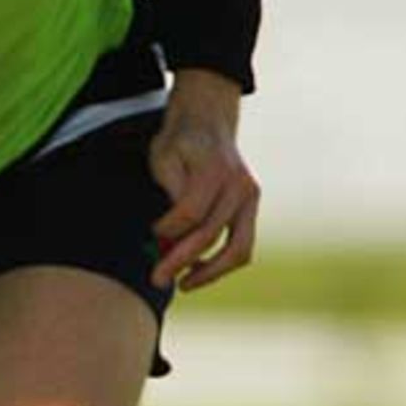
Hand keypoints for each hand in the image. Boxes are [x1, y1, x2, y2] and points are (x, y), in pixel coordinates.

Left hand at [149, 68, 259, 291]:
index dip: (167, 230)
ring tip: (183, 284)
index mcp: (214, 170)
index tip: (152, 232)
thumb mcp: (163, 157)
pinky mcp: (253, 206)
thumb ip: (169, 193)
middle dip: (181, 262)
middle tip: (157, 279)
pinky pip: (243, 245)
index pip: (190, 214)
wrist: (208, 121)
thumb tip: (169, 238)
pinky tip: (197, 269)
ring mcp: (250, 196)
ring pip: (238, 249)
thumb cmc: (178, 141)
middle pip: (210, 235)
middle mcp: (238, 185)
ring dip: (210, 273)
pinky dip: (222, 263)